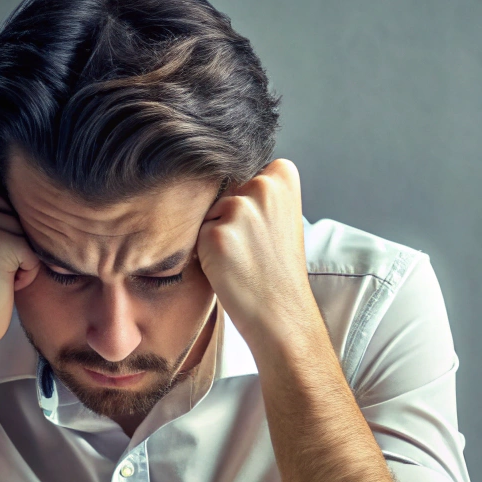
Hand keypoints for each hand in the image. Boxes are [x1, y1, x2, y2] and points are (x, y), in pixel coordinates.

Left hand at [196, 159, 319, 354]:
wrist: (281, 311)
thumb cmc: (278, 266)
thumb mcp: (282, 215)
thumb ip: (257, 190)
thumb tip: (211, 175)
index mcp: (283, 175)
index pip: (244, 170)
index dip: (249, 200)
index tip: (267, 225)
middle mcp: (262, 185)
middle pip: (224, 190)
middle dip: (230, 215)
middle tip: (254, 246)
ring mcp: (239, 209)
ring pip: (209, 211)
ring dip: (217, 233)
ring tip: (242, 257)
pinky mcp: (216, 234)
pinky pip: (198, 234)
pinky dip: (206, 252)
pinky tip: (229, 267)